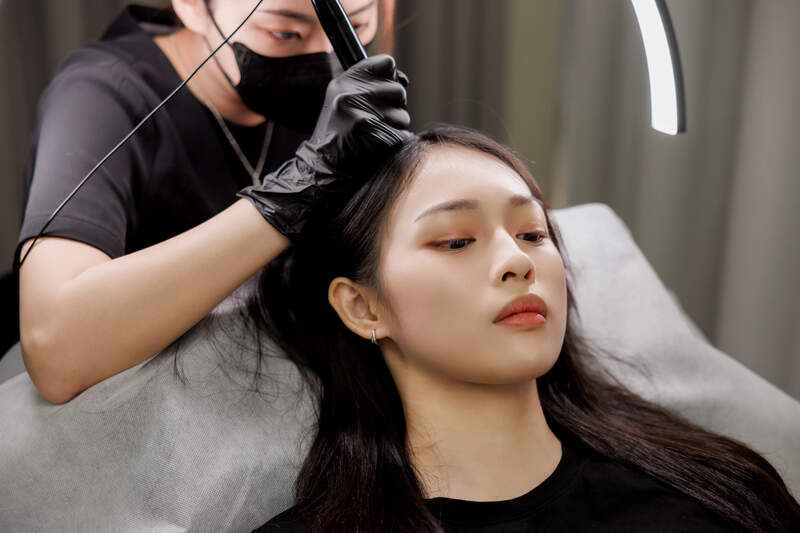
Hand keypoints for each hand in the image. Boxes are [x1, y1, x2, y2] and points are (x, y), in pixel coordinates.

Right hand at [237, 54, 411, 241]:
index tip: (384, 92)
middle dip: (394, 107)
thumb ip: (369, 85)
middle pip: (398, 91)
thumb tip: (404, 80)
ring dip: (395, 128)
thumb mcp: (343, 100)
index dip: (390, 78)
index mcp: (344, 82)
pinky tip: (377, 148)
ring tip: (373, 136)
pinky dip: (395, 143)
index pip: (386, 64)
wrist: (322, 168)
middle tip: (376, 121)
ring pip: (403, 115)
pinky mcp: (373, 136)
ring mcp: (362, 115)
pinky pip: (402, 136)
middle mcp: (350, 95)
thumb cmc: (338, 133)